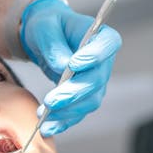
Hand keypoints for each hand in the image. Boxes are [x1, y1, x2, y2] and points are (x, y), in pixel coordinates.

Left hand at [20, 0, 121, 135]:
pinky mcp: (84, 96)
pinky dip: (63, 121)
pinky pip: (78, 112)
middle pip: (96, 80)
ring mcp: (95, 81)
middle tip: (50, 100)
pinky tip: (47, 127)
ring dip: (67, 112)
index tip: (73, 64)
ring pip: (89, 101)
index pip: (108, 44)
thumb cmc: (48, 26)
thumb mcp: (45, 26)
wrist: (45, 39)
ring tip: (43, 118)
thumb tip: (62, 65)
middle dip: (73, 93)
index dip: (95, 56)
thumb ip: (54, 44)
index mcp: (100, 35)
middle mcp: (103, 61)